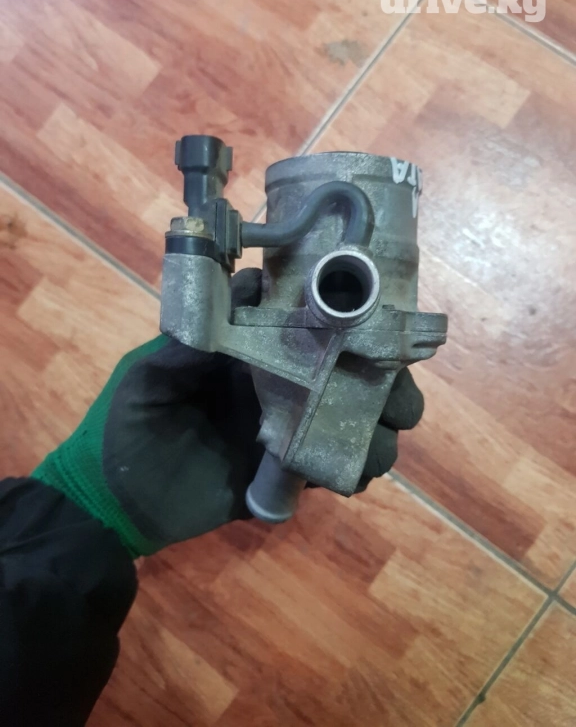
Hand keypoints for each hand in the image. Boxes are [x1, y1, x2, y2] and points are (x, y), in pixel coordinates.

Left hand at [33, 269, 423, 556]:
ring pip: (355, 420)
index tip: (372, 322)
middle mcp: (281, 384)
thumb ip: (190, 344)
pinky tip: (353, 472)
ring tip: (375, 439)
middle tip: (391, 394)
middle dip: (385, 380)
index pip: (309, 325)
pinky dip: (355, 467)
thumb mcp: (147, 378)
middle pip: (350, 372)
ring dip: (378, 427)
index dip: (346, 319)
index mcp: (252, 353)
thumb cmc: (125, 428)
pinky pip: (335, 466)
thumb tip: (242, 298)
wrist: (116, 503)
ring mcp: (288, 429)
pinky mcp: (288, 473)